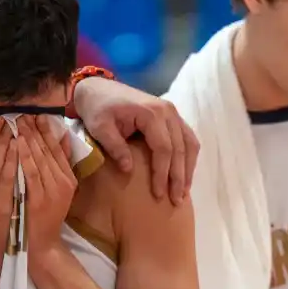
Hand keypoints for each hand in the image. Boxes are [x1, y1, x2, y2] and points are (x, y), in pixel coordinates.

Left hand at [19, 116, 75, 257]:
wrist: (42, 245)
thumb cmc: (46, 217)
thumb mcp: (58, 190)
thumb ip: (61, 164)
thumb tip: (64, 137)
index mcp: (69, 179)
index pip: (57, 149)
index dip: (47, 131)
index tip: (37, 116)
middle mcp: (63, 182)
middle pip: (48, 150)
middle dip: (35, 130)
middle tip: (23, 113)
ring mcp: (52, 191)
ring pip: (39, 158)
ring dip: (28, 138)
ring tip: (18, 122)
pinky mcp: (40, 198)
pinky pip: (30, 172)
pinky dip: (24, 156)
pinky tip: (16, 143)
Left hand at [71, 77, 198, 204]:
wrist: (98, 89)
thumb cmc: (97, 109)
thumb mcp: (100, 128)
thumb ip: (115, 147)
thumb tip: (129, 169)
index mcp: (151, 113)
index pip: (164, 149)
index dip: (163, 173)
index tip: (159, 194)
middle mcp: (168, 111)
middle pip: (180, 148)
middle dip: (179, 176)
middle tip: (176, 200)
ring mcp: (172, 112)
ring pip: (189, 143)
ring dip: (188, 168)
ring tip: (184, 191)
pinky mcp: (172, 116)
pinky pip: (187, 138)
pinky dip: (188, 157)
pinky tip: (184, 174)